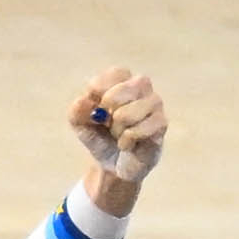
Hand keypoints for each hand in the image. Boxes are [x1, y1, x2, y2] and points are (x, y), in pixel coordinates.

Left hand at [69, 67, 166, 213]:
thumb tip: (83, 100)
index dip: (100, 94)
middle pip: (119, 93)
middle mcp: (141, 85)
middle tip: (108, 124)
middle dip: (107, 115)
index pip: (112, 75)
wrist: (114, 164)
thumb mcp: (80, 123)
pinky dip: (126, 142)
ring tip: (120, 135)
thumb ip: (76, 110)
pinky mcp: (161, 123)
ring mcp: (155, 102)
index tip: (96, 108)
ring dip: (117, 131)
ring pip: (126, 115)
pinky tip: (129, 144)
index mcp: (122, 78)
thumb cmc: (100, 135)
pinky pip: (136, 131)